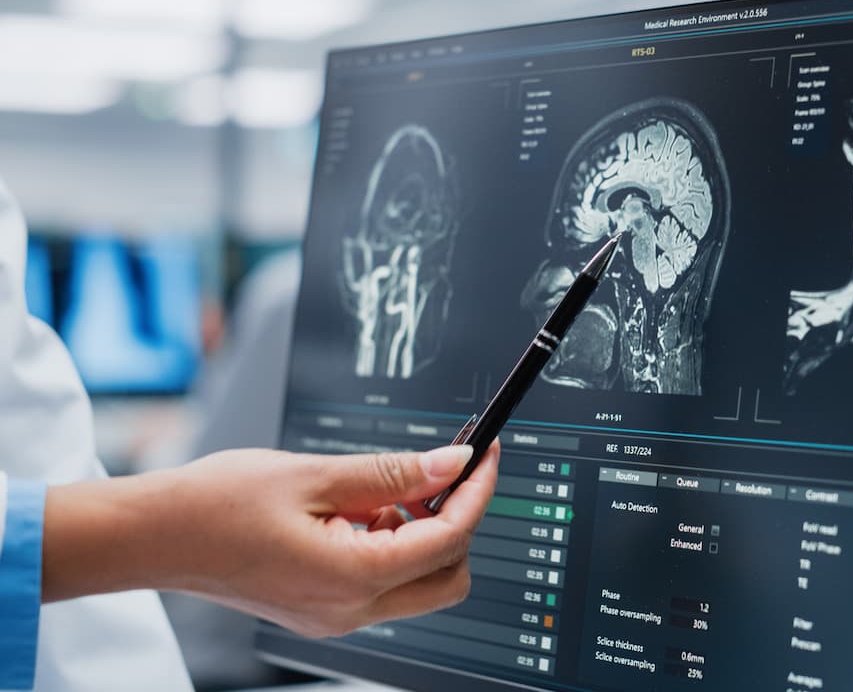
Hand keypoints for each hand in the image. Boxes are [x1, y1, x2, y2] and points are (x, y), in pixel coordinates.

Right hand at [43, 442, 499, 637]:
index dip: (477, 491)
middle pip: (448, 577)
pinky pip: (381, 582)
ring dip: (419, 532)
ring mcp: (335, 616)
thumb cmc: (216, 504)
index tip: (485, 452)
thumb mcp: (315, 474)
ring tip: (376, 489)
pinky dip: (388, 544)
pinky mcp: (321, 609)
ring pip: (417, 582)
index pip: (449, 539)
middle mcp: (349, 611)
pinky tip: (356, 509)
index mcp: (352, 579)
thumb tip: (453, 464)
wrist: (153, 536)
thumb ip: (393, 474)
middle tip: (439, 472)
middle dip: (457, 522)